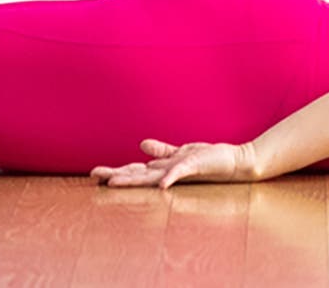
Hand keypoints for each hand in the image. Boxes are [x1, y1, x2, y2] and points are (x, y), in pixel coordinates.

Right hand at [90, 138, 258, 187]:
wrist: (234, 164)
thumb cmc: (208, 160)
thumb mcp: (181, 153)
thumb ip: (162, 151)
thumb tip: (141, 145)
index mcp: (164, 169)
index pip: (135, 171)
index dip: (116, 172)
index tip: (95, 174)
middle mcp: (168, 173)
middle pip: (137, 175)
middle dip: (115, 175)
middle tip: (94, 176)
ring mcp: (180, 171)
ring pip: (152, 176)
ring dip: (133, 179)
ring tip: (113, 183)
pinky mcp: (194, 167)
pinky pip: (179, 173)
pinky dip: (169, 177)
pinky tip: (159, 184)